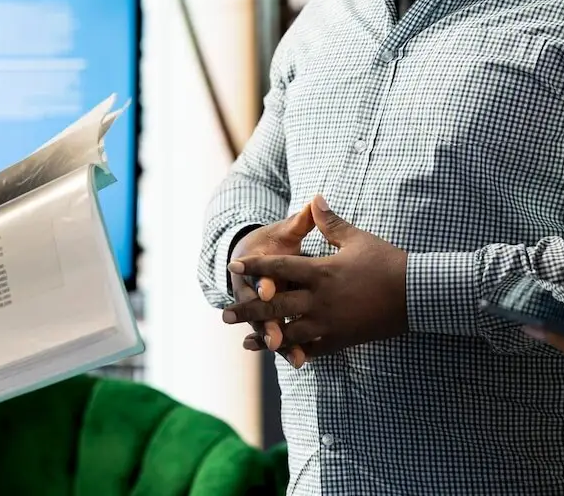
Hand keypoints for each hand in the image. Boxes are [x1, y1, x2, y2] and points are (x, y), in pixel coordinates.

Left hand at [223, 195, 407, 367]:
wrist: (415, 294)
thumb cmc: (387, 262)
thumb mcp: (356, 238)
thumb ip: (330, 223)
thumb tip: (314, 199)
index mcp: (321, 272)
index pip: (279, 269)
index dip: (255, 267)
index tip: (233, 265)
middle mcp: (319, 300)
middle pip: (276, 305)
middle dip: (248, 309)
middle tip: (224, 314)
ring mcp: (329, 323)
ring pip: (289, 333)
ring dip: (265, 337)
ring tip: (245, 342)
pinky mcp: (341, 340)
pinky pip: (312, 349)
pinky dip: (295, 352)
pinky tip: (282, 355)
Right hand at [229, 204, 315, 364]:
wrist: (248, 260)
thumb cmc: (272, 243)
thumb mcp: (285, 232)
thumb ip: (301, 221)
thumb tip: (315, 200)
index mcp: (256, 264)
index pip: (258, 273)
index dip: (262, 282)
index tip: (268, 291)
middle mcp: (254, 289)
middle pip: (259, 309)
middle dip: (267, 323)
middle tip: (276, 337)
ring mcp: (262, 307)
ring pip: (268, 327)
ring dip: (278, 341)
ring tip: (291, 356)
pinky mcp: (273, 319)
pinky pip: (280, 337)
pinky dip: (291, 348)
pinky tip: (302, 362)